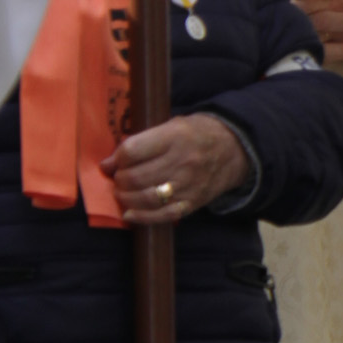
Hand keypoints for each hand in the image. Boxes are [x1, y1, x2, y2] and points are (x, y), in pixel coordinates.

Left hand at [103, 113, 250, 223]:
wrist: (235, 149)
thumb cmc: (197, 133)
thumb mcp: (172, 125)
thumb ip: (141, 141)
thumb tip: (108, 164)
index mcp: (175, 136)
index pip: (133, 151)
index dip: (116, 159)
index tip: (111, 163)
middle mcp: (182, 161)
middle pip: (136, 177)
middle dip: (119, 180)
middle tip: (118, 178)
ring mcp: (188, 185)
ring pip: (146, 198)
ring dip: (126, 198)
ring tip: (123, 193)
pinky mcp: (193, 203)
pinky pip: (163, 216)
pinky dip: (142, 217)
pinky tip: (130, 214)